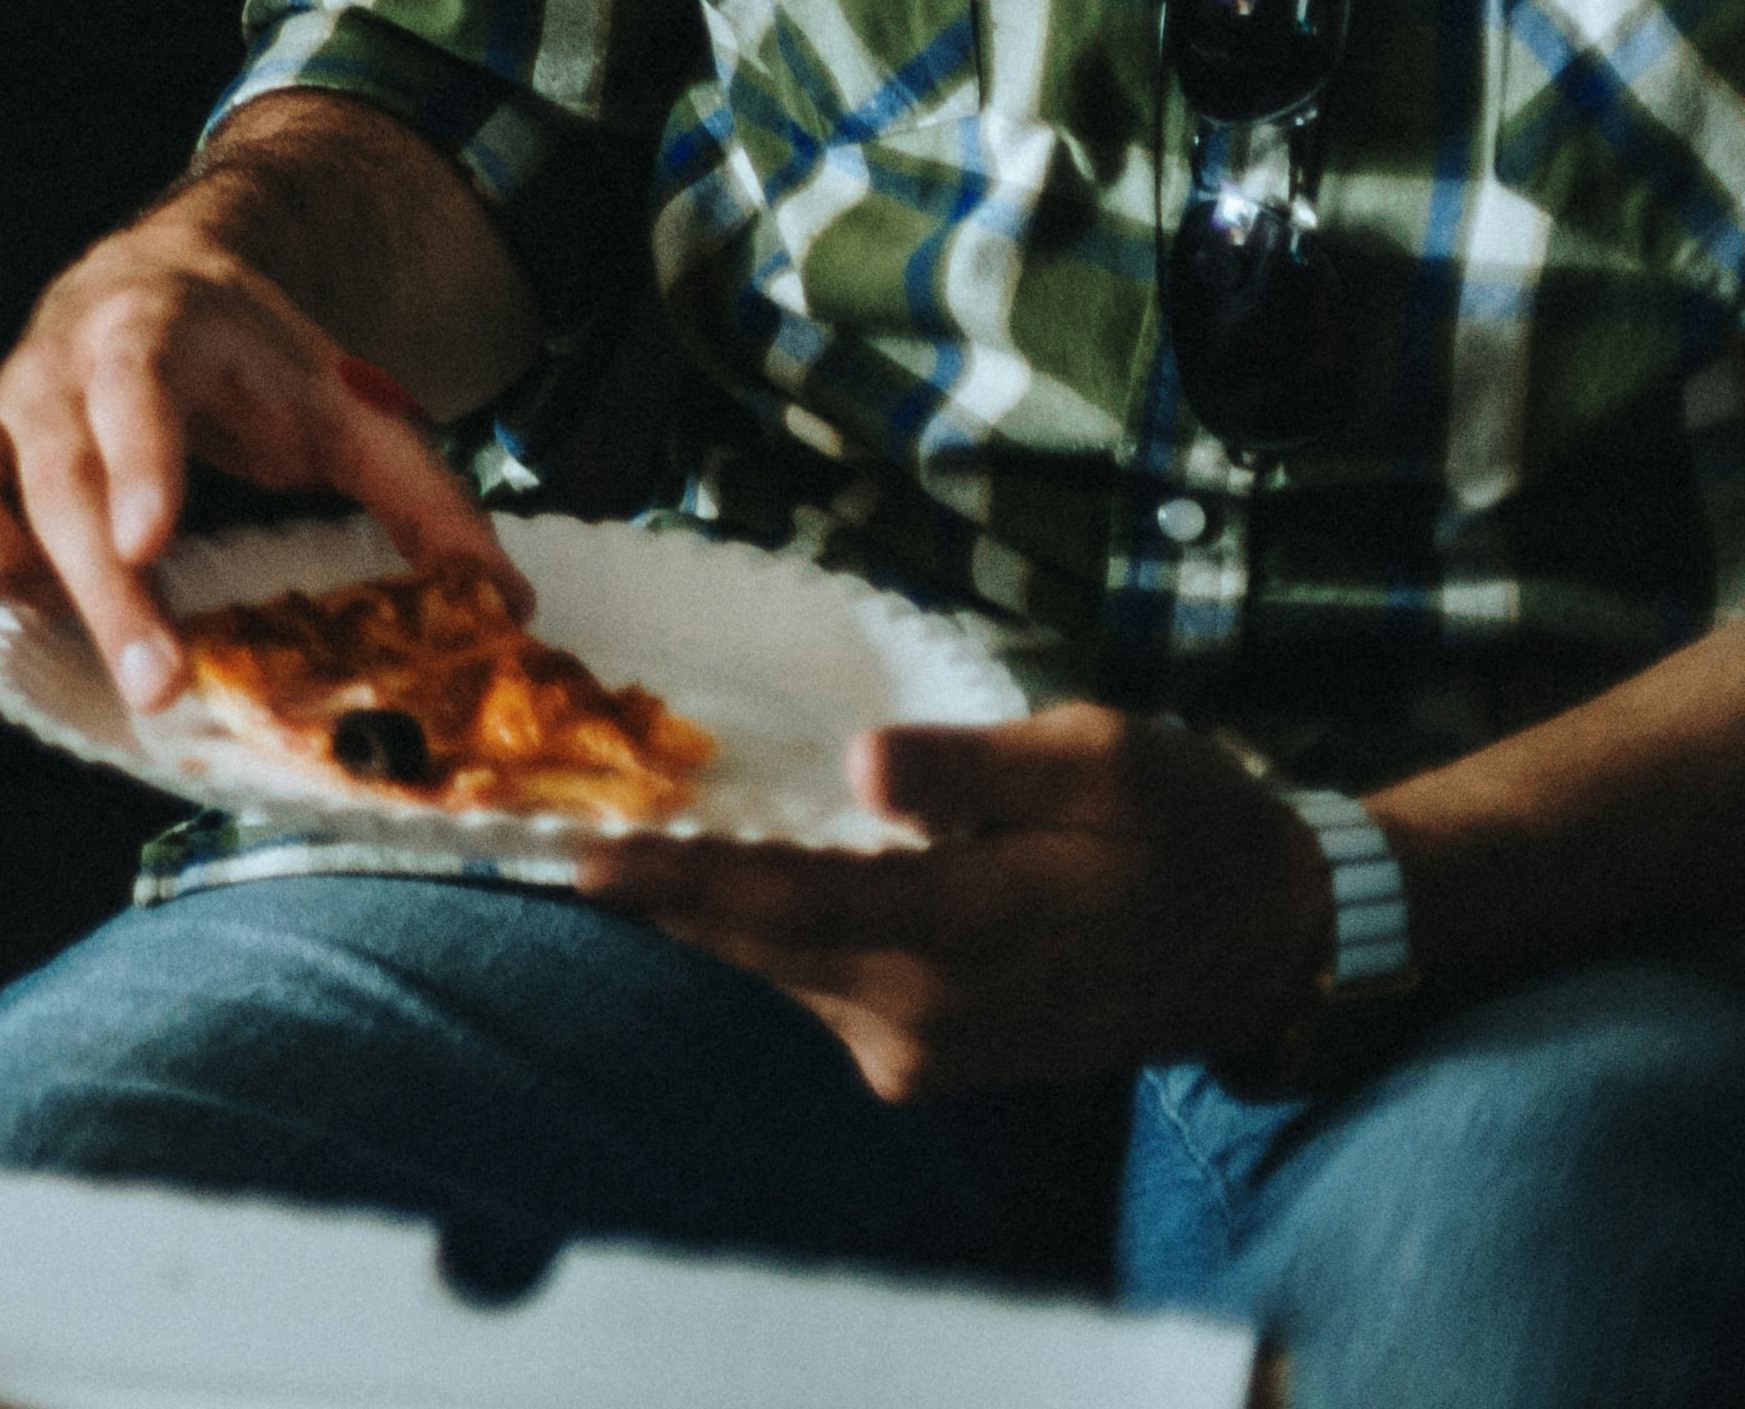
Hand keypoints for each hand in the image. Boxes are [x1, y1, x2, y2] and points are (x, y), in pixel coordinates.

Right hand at [0, 192, 511, 707]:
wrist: (161, 285)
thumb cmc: (256, 364)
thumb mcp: (353, 410)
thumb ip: (425, 501)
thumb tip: (499, 607)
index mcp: (154, 330)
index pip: (131, 377)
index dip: (135, 459)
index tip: (151, 545)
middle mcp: (52, 367)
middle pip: (45, 472)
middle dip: (92, 587)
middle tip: (158, 685)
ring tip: (53, 613)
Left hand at [577, 708, 1331, 1097]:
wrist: (1269, 939)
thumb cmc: (1185, 824)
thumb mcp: (1102, 760)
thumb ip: (977, 769)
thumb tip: (867, 767)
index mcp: (974, 933)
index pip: (793, 909)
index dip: (682, 883)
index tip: (581, 860)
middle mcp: (936, 1013)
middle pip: (762, 944)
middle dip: (662, 892)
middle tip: (550, 832)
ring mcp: (930, 1049)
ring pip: (781, 969)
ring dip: (708, 912)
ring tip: (626, 838)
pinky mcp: (931, 1058)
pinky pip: (819, 987)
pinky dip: (768, 935)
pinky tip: (731, 878)